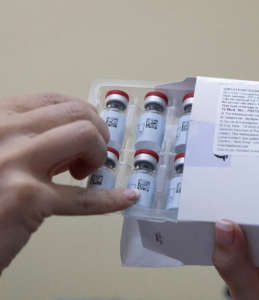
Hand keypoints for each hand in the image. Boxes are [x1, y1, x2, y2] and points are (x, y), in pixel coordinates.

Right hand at [0, 93, 137, 274]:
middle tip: (91, 157)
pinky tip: (126, 199)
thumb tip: (73, 142)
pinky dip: (110, 200)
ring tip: (86, 174)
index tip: (88, 134)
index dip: (82, 116)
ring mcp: (13, 161)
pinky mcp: (27, 199)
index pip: (54, 100)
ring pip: (85, 136)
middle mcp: (2, 130)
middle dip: (98, 133)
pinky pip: (84, 199)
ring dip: (99, 155)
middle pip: (77, 113)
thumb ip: (28, 140)